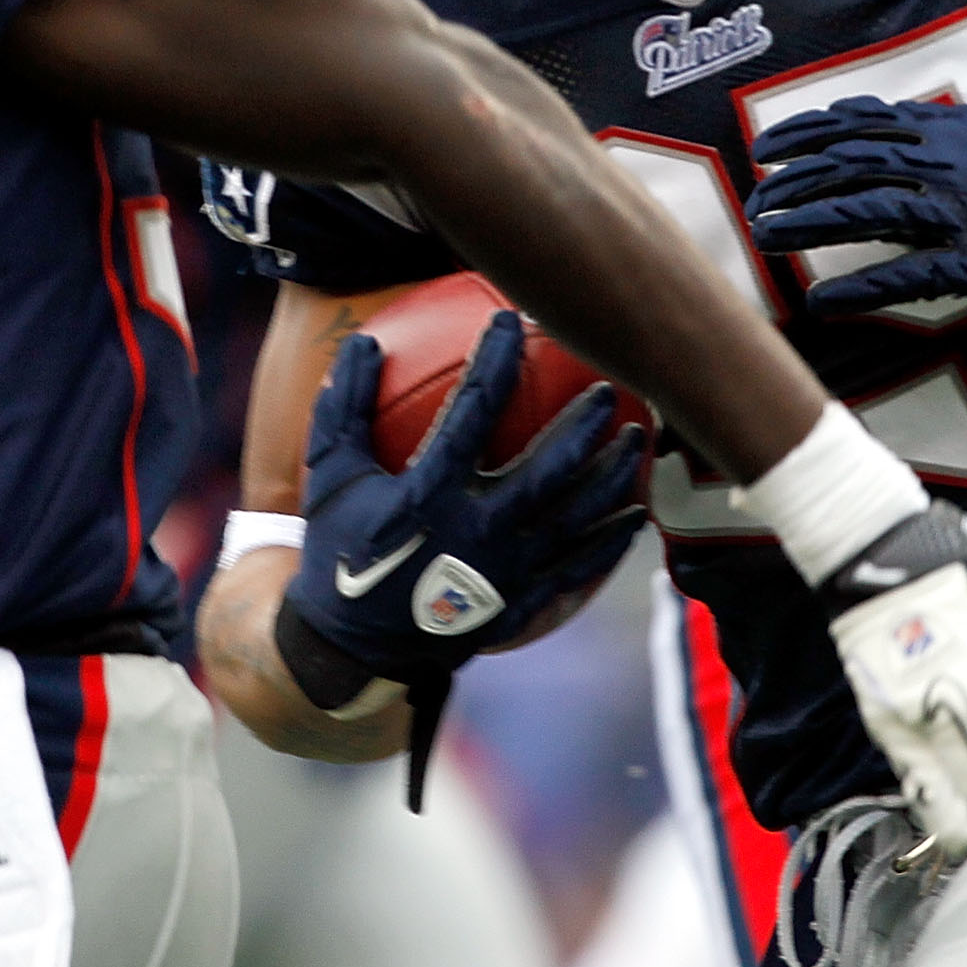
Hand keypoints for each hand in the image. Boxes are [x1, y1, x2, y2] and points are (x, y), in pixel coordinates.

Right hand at [280, 311, 648, 706]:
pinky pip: (575, 570)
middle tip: (609, 388)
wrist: (351, 647)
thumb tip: (361, 340)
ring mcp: (503, 575)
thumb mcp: (329, 477)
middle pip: (547, 471)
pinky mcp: (519, 605)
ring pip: (573, 520)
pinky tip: (635, 515)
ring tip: (637, 441)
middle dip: (583, 426)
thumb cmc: (341, 549)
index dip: (494, 359)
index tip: (511, 319)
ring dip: (610, 478)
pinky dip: (608, 542)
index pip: (472, 411)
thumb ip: (344, 408)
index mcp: (428, 496)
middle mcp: (474, 534)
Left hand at [745, 97, 966, 314]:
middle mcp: (946, 163)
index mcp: (948, 131)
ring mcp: (959, 212)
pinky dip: (859, 289)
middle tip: (756, 199)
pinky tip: (822, 301)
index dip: (807, 132)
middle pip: (850, 163)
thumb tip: (893, 127)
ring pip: (865, 210)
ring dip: (809, 223)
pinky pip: (906, 275)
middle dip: (793, 181)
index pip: (860, 122)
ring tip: (767, 238)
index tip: (768, 145)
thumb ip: (942, 132)